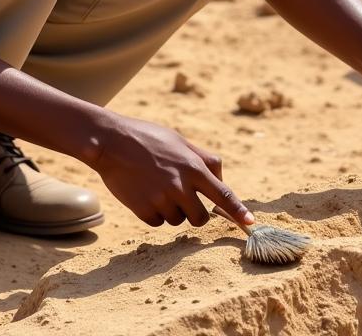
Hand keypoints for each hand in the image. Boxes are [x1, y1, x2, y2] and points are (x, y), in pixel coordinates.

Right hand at [90, 115, 254, 227]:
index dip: (238, 210)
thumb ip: (203, 159)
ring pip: (177, 220)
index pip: (223, 194)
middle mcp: (180, 186)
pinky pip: (157, 222)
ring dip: (171, 210)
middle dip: (195, 213)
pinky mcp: (143, 210)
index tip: (250, 222)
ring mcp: (162, 200)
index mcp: (193, 167)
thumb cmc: (147, 137)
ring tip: (155, 186)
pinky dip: (153, 213)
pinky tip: (143, 192)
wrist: (111, 141)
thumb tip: (219, 180)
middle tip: (182, 198)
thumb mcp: (179, 140)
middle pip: (200, 217)